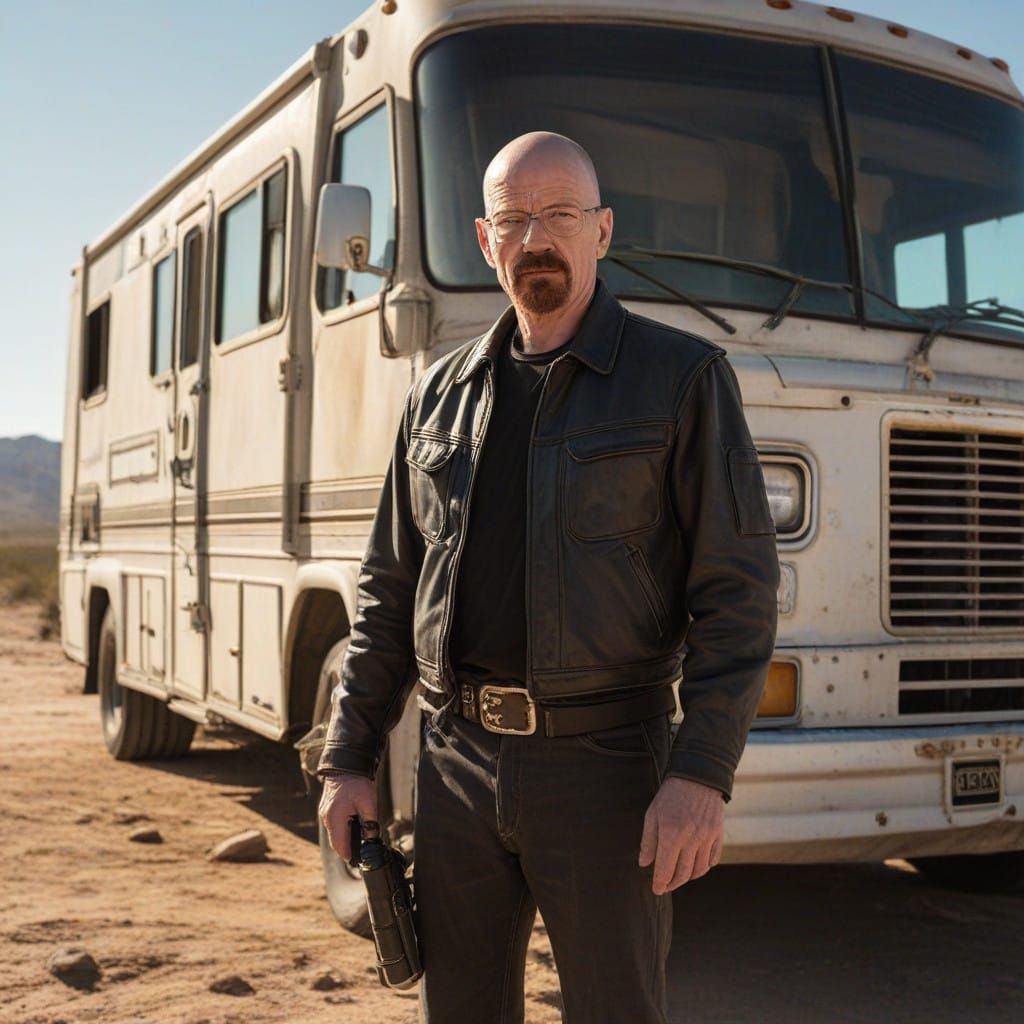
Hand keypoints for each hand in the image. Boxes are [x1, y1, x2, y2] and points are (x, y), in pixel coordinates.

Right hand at [318, 774, 377, 861]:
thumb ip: (370, 824)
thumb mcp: (369, 804)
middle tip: (362, 849)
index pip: (340, 846)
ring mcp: (325, 812)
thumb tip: (373, 839)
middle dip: (348, 847)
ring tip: (360, 837)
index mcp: (336, 819)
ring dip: (345, 837)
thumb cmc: (357, 782)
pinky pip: (334, 824)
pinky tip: (353, 825)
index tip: (359, 859)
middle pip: (336, 841)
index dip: (350, 855)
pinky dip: (342, 828)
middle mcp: (327, 818)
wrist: (346, 764)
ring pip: (334, 833)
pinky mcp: (327, 807)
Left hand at [639, 777, 723, 893]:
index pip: (665, 869)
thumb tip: (644, 864)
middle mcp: (691, 840)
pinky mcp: (718, 834)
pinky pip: (713, 860)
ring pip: (699, 870)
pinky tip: (696, 866)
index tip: (656, 890)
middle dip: (673, 884)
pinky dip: (704, 867)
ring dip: (688, 878)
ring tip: (679, 877)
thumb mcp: (652, 814)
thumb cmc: (670, 795)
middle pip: (683, 874)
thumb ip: (648, 841)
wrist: (697, 775)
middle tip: (666, 886)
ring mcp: (707, 838)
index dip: (660, 883)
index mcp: (671, 835)